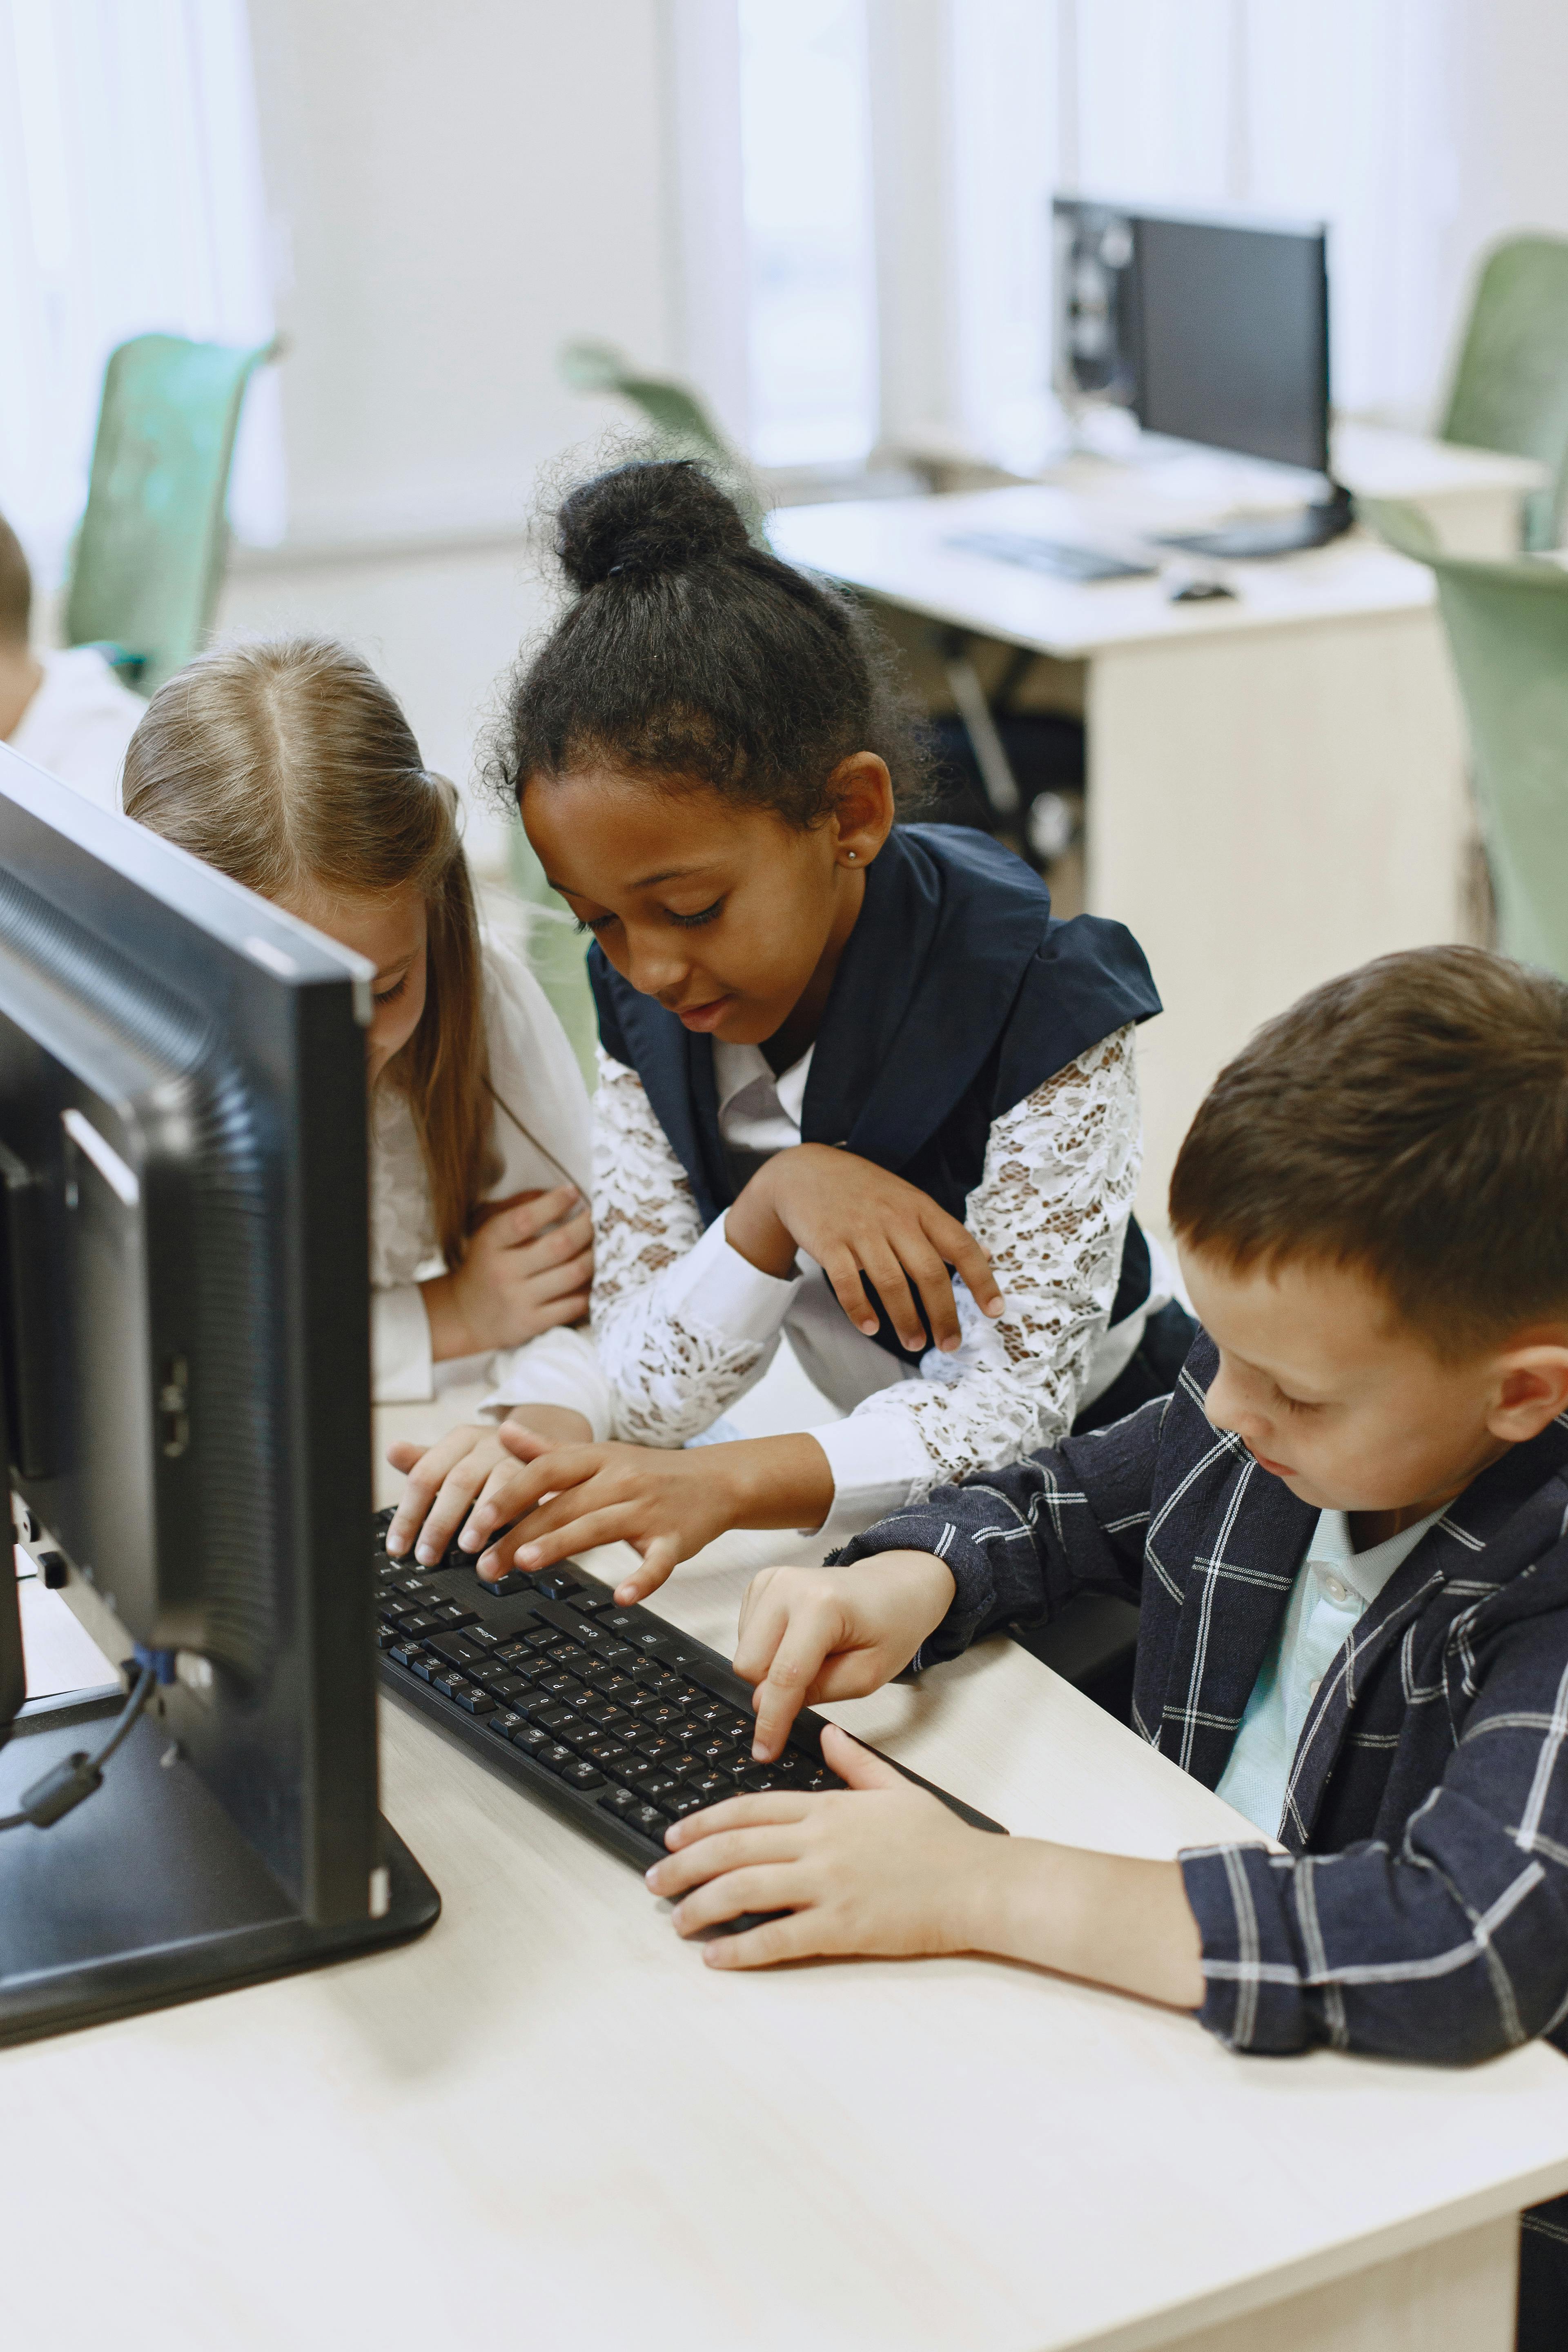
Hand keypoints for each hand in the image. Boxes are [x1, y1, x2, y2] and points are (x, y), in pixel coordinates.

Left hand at [384, 1406, 592, 1560]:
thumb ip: (425, 1462)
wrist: (548, 1443)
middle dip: (440, 1522)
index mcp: (462, 1439)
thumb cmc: (491, 1460)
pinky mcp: (549, 1474)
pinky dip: (518, 1523)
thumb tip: (391, 1450)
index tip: (397, 1548)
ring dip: (481, 1519)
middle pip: (459, 1481)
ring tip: (468, 1549)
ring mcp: (522, 1456)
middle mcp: (491, 1443)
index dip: (409, 1514)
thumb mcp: (457, 1460)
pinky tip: (508, 1547)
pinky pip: (533, 1498)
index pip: (425, 1475)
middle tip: (427, 1556)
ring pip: (498, 1486)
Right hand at [419, 1184, 591, 1360]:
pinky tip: (597, 1275)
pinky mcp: (533, 1324)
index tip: (573, 1192)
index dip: (553, 1203)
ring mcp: (519, 1300)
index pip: (524, 1219)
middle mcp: (503, 1272)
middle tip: (602, 1216)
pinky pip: (574, 1304)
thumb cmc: (486, 1264)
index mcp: (490, 1243)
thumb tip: (563, 1194)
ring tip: (605, 1244)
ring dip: (596, 1256)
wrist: (466, 1316)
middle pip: (559, 1245)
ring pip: (573, 1274)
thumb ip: (519, 1206)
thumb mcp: (488, 1230)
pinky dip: (591, 1288)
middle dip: (587, 1227)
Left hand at [459, 1427, 833, 1599]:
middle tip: (484, 1564)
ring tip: (526, 1563)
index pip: (545, 1472)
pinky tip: (622, 1597)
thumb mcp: (598, 1455)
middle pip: (564, 1505)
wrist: (716, 1480)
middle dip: (520, 1534)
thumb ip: (547, 1450)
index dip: (509, 1494)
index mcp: (597, 1459)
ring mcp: (650, 1510)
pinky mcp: (677, 1540)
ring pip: (600, 1526)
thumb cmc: (647, 1472)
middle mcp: (621, 1480)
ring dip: (562, 1544)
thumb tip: (501, 1430)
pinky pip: (659, 1562)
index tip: (476, 1520)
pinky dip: (643, 1579)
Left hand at [645, 1725, 994, 1965]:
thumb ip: (854, 1763)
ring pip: (744, 1891)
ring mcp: (828, 1885)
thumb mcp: (895, 1787)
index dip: (703, 1823)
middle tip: (655, 1882)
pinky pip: (778, 1938)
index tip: (673, 1836)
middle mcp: (819, 1843)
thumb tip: (828, 1734)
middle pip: (733, 1850)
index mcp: (828, 1808)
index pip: (748, 1811)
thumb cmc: (940, 1840)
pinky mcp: (842, 1927)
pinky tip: (716, 1956)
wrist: (978, 1883)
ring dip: (701, 1907)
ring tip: (678, 1921)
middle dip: (685, 1866)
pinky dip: (740, 1949)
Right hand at [725, 1145, 1002, 1354]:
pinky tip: (870, 1328)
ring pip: (891, 1282)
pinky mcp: (829, 1242)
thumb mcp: (910, 1199)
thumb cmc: (865, 1191)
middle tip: (949, 1344)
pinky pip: (847, 1282)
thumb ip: (943, 1229)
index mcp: (920, 1208)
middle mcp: (894, 1218)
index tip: (995, 1311)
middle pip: (928, 1272)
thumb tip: (985, 1255)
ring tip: (915, 1343)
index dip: (981, 1280)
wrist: (806, 1171)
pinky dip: (860, 1309)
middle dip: (943, 1314)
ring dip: (906, 1319)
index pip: (960, 1245)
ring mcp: (861, 1230)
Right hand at [734, 1551, 956, 1758]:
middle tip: (813, 1681)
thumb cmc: (889, 1627)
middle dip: (774, 1688)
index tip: (764, 1751)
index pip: (785, 1675)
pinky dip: (768, 1649)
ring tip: (812, 1654)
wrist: (893, 1587)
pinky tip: (797, 1640)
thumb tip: (765, 1704)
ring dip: (771, 1668)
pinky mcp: (761, 1584)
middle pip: (751, 1665)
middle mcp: (788, 1586)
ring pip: (744, 1652)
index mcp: (822, 1605)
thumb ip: (818, 1691)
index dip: (772, 1720)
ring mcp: (771, 1581)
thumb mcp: (868, 1675)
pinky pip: (745, 1636)